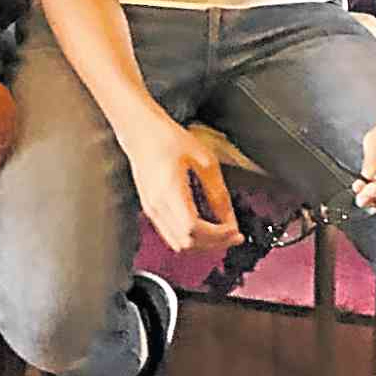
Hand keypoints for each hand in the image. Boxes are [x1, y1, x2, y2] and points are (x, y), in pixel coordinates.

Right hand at [121, 110, 240, 255]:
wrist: (140, 131)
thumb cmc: (167, 139)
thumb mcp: (203, 160)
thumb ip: (218, 191)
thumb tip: (229, 217)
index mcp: (169, 191)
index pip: (194, 229)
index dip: (218, 235)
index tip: (234, 230)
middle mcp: (156, 205)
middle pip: (186, 242)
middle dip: (214, 243)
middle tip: (233, 235)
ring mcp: (151, 209)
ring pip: (178, 243)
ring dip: (202, 243)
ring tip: (221, 233)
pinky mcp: (150, 209)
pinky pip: (171, 234)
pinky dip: (190, 237)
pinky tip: (204, 226)